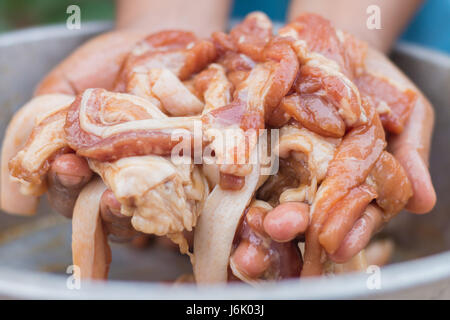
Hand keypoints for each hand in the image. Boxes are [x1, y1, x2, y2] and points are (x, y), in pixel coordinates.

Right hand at [35, 0, 229, 238]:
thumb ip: (49, 113)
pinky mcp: (191, 169)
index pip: (70, 190)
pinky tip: (182, 190)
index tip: (68, 166)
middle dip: (107, 209)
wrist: (162, 41)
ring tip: (144, 199)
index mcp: (87, 162)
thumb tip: (42, 149)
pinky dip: (184, 197)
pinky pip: (188, 193)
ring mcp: (158, 175)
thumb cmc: (111, 61)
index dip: (66, 186)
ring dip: (144, 212)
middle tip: (109, 196)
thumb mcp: (70, 81)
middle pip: (109, 212)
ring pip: (148, 211)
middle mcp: (122, 176)